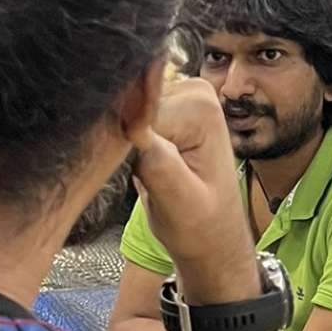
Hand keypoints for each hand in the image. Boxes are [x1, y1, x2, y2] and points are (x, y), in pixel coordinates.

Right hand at [127, 74, 259, 301]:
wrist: (212, 238)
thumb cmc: (201, 227)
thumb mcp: (179, 201)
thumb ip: (158, 160)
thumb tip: (129, 122)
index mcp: (201, 107)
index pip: (134, 113)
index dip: (122, 147)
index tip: (141, 177)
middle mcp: (191, 91)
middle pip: (125, 107)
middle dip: (122, 145)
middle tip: (147, 179)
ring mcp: (177, 98)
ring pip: (119, 114)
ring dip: (120, 147)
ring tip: (145, 175)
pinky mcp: (161, 111)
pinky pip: (122, 121)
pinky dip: (121, 147)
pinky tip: (139, 166)